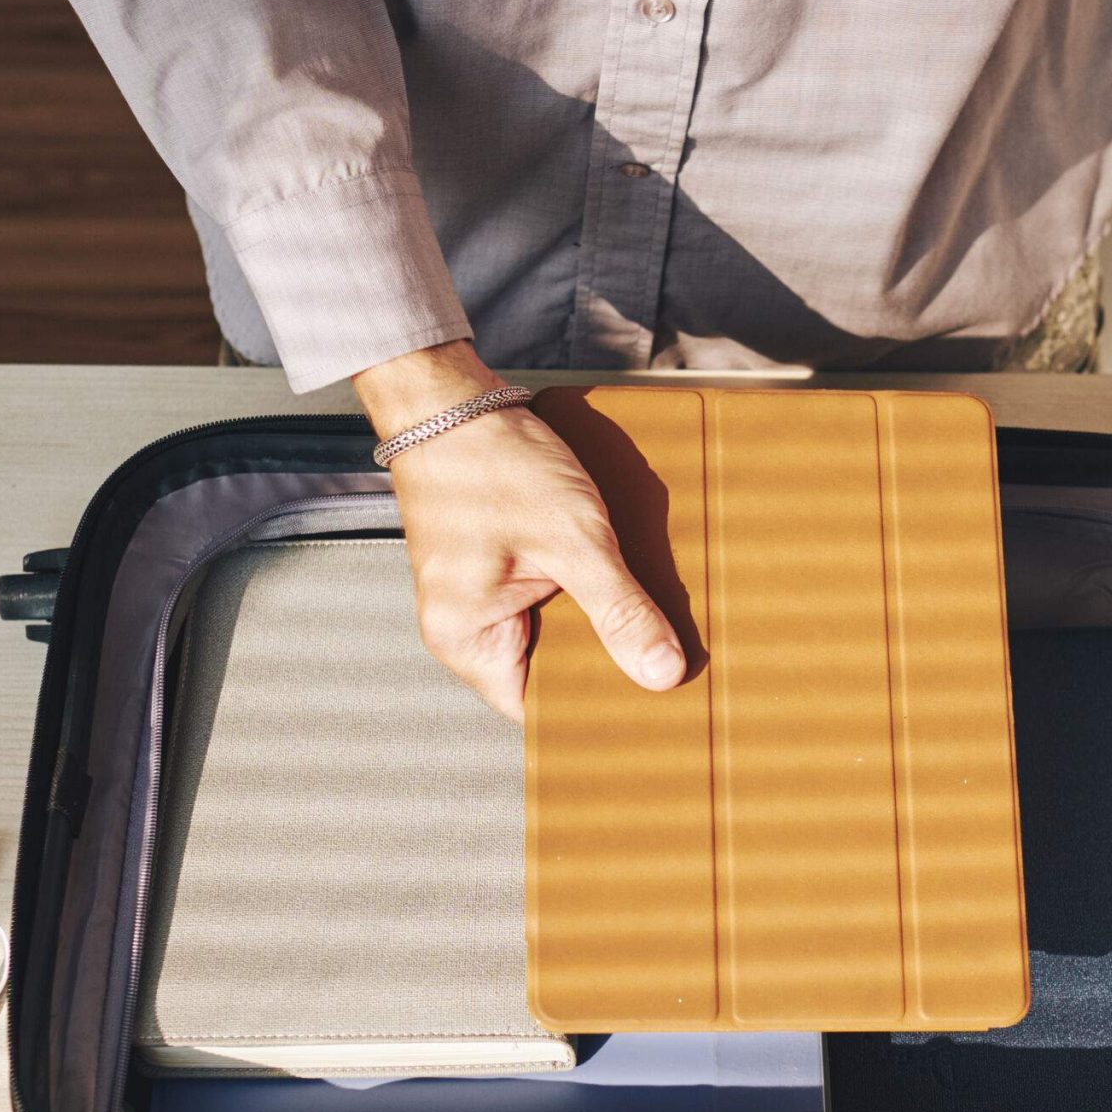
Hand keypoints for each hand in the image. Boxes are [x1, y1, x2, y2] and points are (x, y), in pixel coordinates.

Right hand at [354, 342, 683, 720]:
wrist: (451, 400)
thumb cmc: (492, 463)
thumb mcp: (574, 541)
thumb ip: (620, 610)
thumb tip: (661, 672)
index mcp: (466, 641)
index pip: (539, 711)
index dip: (593, 708)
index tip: (648, 704)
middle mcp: (463, 631)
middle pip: (546, 677)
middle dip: (601, 666)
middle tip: (660, 660)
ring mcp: (475, 602)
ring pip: (550, 639)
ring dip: (592, 627)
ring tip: (641, 621)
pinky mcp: (490, 574)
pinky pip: (542, 606)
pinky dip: (578, 598)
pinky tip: (612, 586)